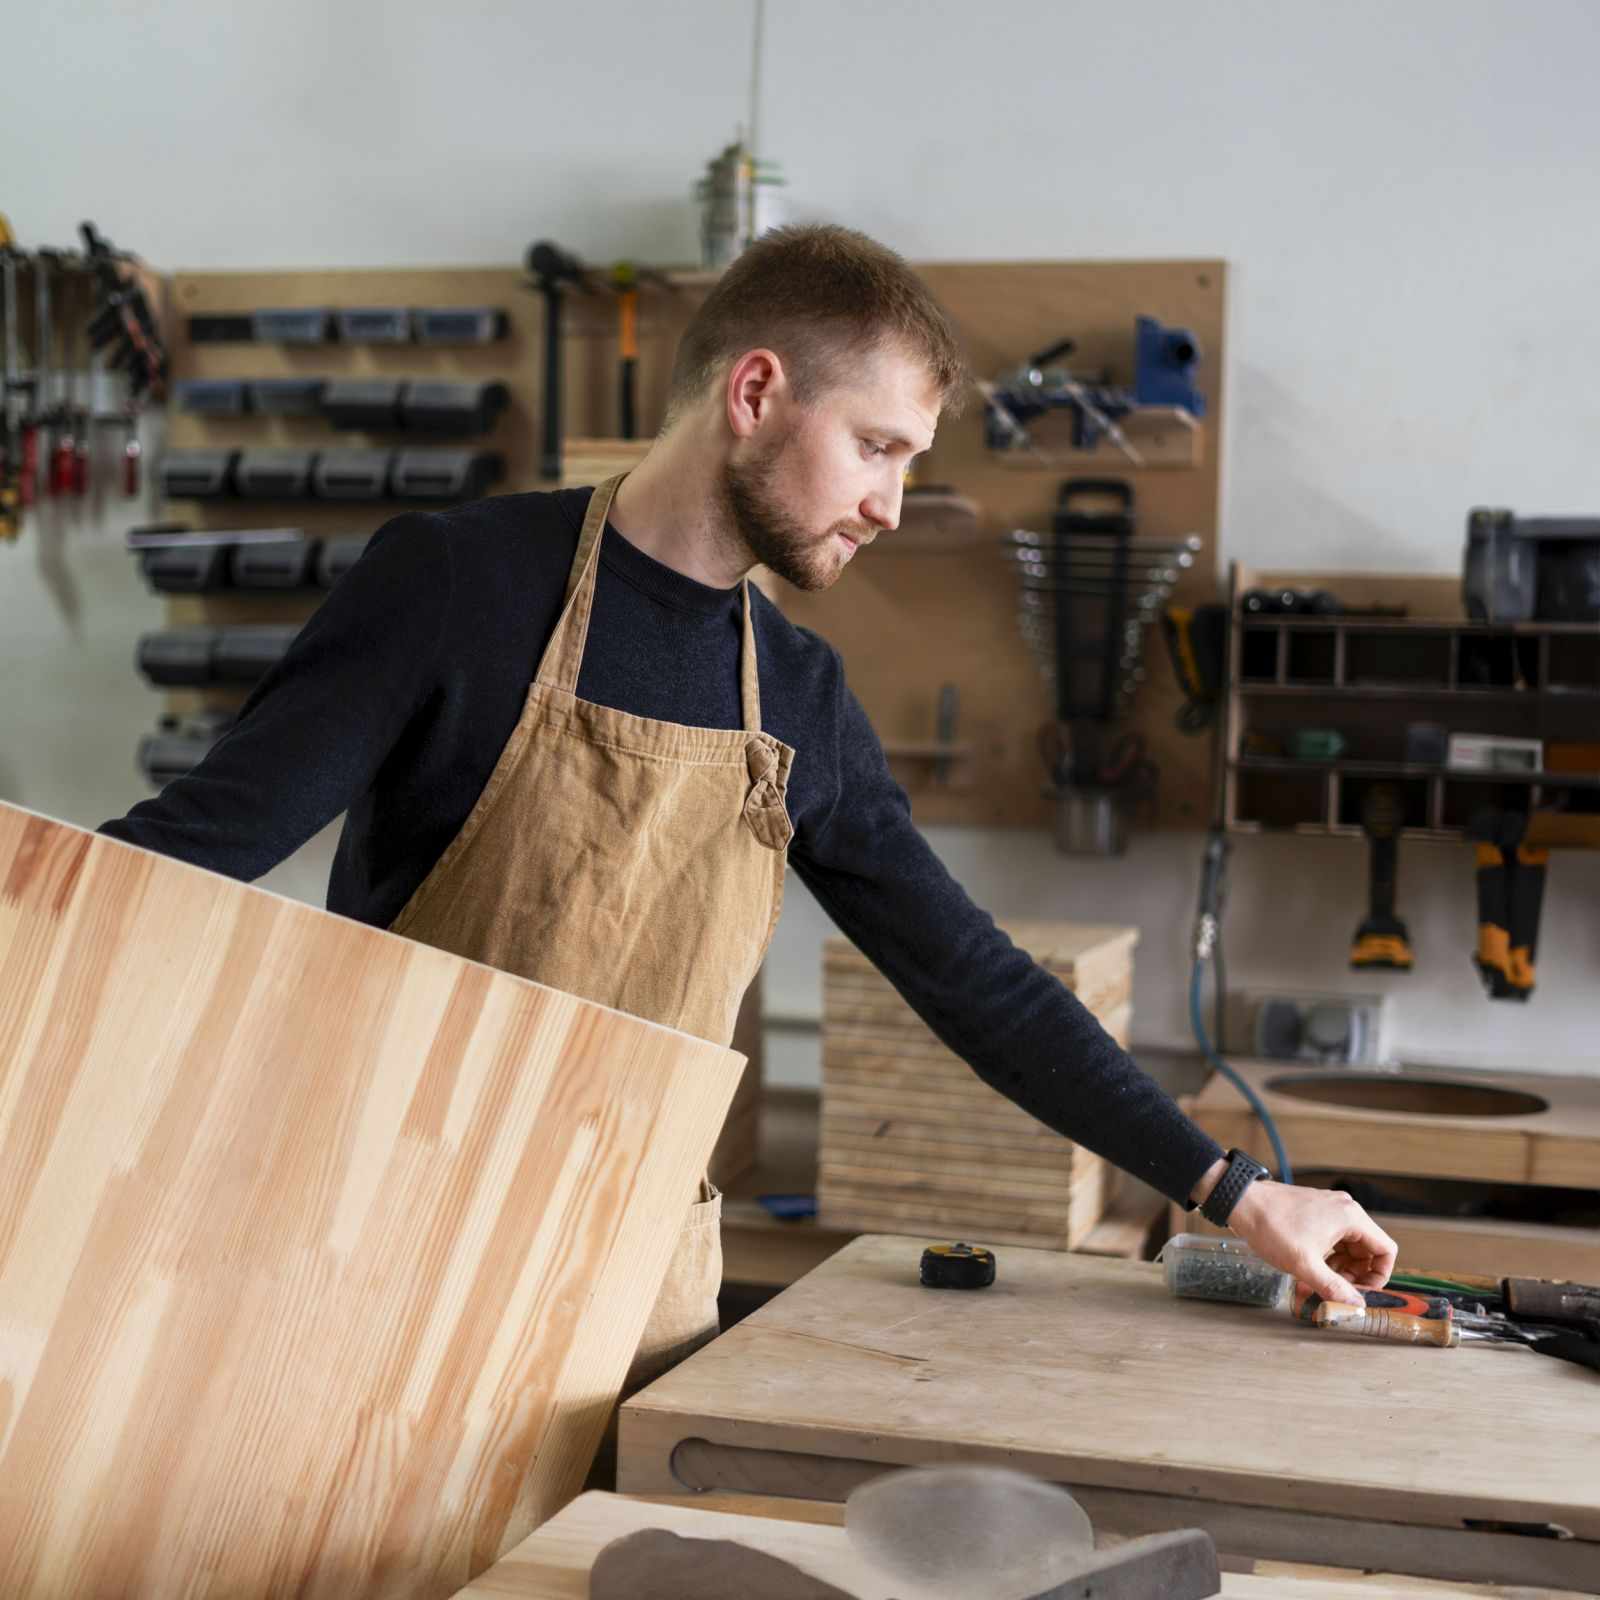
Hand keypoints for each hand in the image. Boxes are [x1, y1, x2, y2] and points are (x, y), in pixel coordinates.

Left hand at [1224, 1181, 1397, 1306]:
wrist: (1241, 1202)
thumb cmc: (1272, 1227)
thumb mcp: (1305, 1265)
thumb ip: (1334, 1288)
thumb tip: (1356, 1306)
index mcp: (1351, 1217)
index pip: (1386, 1250)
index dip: (1379, 1276)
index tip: (1362, 1292)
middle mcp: (1344, 1209)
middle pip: (1368, 1248)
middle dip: (1357, 1273)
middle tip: (1339, 1290)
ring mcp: (1329, 1208)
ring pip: (1350, 1244)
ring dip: (1342, 1266)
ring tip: (1323, 1281)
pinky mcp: (1315, 1210)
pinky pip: (1334, 1237)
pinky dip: (1330, 1254)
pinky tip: (1314, 1267)